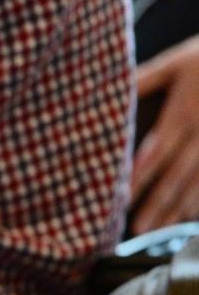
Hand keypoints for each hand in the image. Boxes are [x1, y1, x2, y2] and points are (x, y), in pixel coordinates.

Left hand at [130, 36, 198, 233]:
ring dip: (180, 209)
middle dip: (158, 203)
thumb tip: (104, 92)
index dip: (140, 177)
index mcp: (184, 113)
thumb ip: (144, 80)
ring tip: (160, 231)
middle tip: (137, 229)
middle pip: (178, 174)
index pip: (157, 152)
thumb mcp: (176, 63)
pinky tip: (190, 217)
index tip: (122, 199)